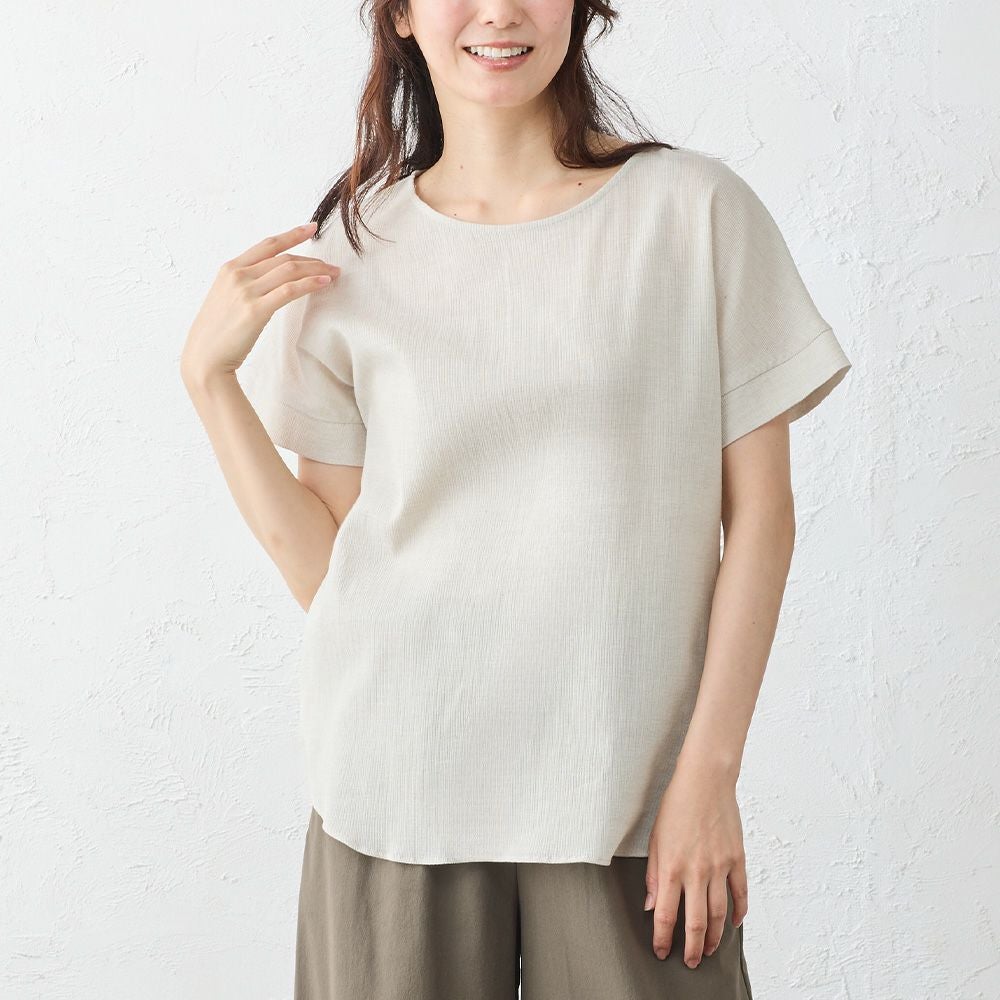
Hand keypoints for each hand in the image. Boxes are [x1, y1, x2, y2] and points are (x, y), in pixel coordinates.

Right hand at [180, 220, 339, 384]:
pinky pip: (289, 290)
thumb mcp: (226, 298)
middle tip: (331, 265)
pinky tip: (324, 283)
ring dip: (316, 270)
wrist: (205, 358)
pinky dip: (310, 284)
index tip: (312, 228)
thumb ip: (245, 284)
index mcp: (230, 268)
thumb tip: (270, 280)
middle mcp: (237, 275)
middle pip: (283, 258)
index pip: (267, 245)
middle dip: (312, 259)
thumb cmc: (217, 333)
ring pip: (289, 271)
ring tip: (333, 274)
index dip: (292, 234)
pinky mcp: (255, 310)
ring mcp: (246, 291)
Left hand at [643, 762, 748, 967]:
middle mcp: (696, 872)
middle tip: (691, 962)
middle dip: (692, 949)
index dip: (663, 939)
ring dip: (715, 938)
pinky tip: (734, 923)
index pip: (666, 916)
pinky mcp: (737, 860)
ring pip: (719, 915)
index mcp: (671, 868)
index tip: (662, 951)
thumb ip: (654, 875)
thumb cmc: (677, 805)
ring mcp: (720, 867)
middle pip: (696, 924)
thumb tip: (652, 904)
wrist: (705, 781)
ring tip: (710, 949)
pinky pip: (741, 894)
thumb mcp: (655, 839)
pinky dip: (739, 912)